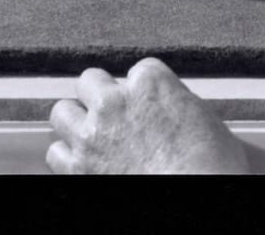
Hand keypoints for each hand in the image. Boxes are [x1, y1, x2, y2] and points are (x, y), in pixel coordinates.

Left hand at [46, 58, 250, 174]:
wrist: (193, 194)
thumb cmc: (208, 165)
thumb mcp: (204, 119)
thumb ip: (178, 103)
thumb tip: (175, 109)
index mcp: (150, 82)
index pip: (137, 70)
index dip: (142, 89)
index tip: (148, 104)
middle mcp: (115, 102)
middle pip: (89, 81)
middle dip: (99, 96)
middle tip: (112, 113)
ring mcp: (92, 134)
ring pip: (62, 112)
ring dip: (76, 122)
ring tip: (90, 134)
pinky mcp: (77, 167)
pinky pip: (55, 153)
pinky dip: (67, 156)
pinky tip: (83, 161)